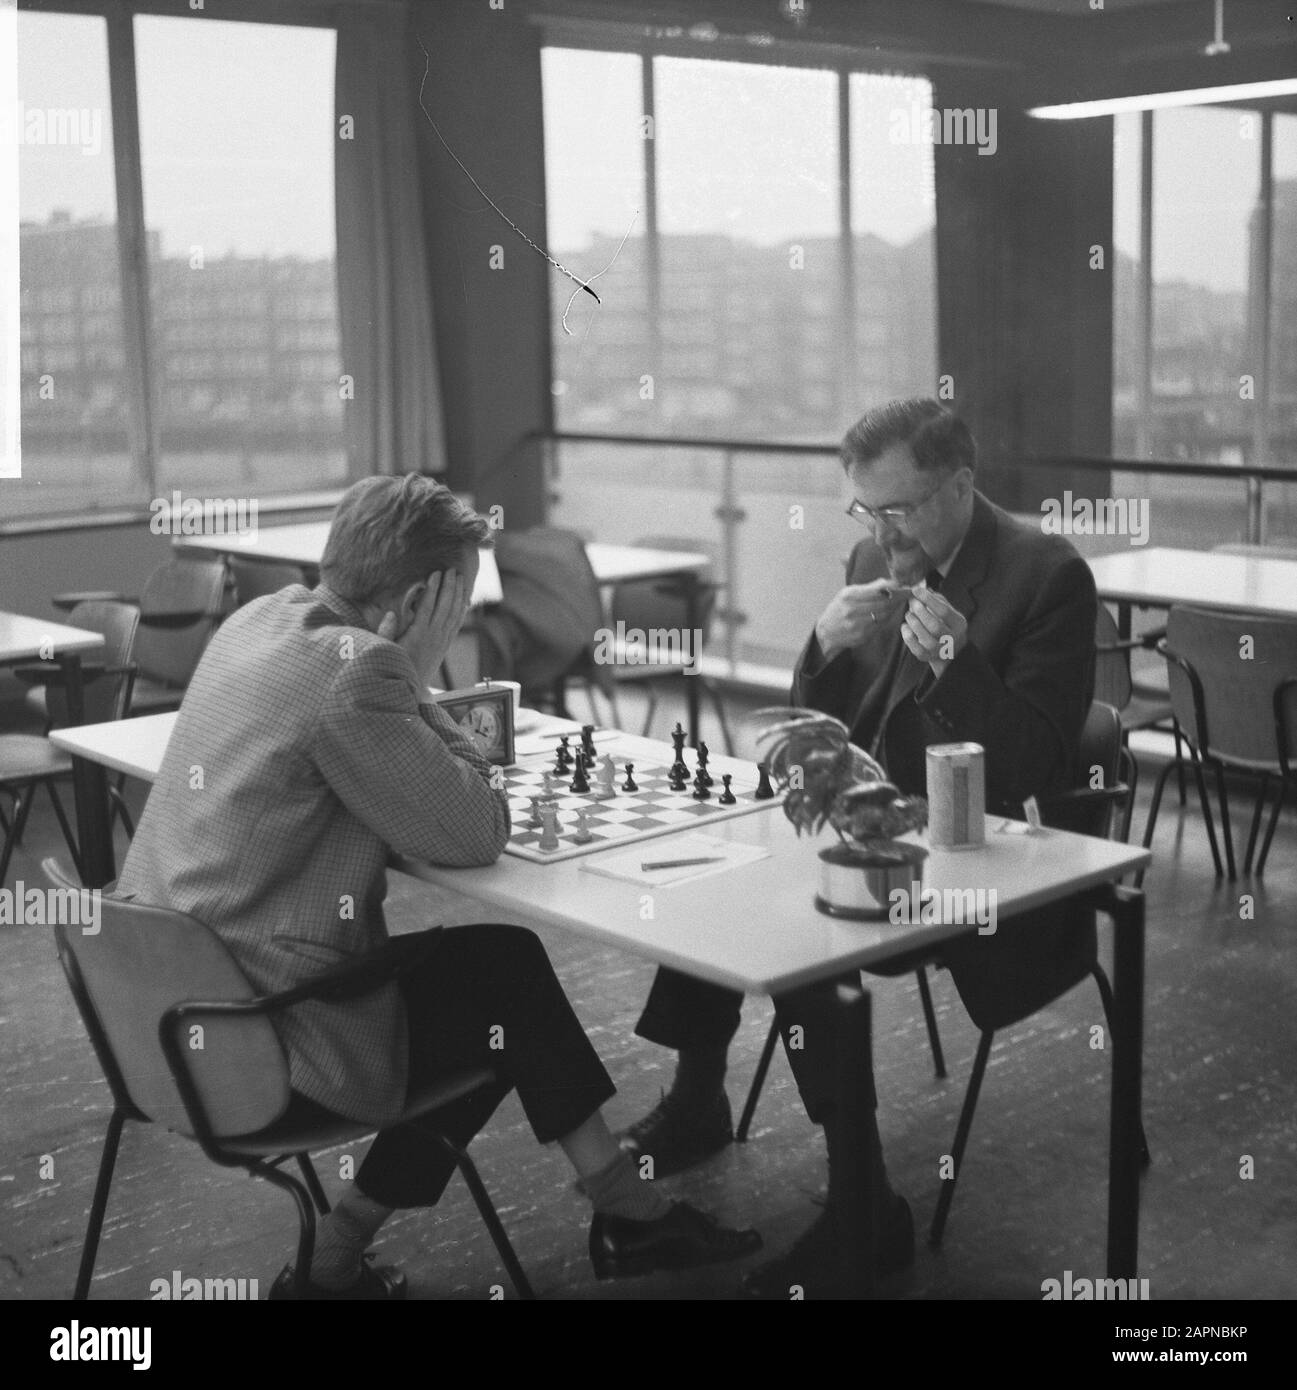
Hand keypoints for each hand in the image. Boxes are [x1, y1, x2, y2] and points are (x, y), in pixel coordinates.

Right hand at [378, 569, 468, 687]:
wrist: (413, 689)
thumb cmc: (396, 666)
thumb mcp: (386, 650)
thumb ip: (386, 632)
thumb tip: (391, 613)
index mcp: (418, 634)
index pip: (427, 606)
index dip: (432, 589)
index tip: (435, 574)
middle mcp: (434, 635)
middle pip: (445, 606)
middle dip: (449, 586)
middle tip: (452, 570)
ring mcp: (442, 640)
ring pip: (454, 613)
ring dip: (458, 594)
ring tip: (460, 578)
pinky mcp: (446, 644)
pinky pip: (457, 623)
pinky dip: (462, 610)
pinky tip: (465, 599)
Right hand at [814, 580, 909, 660]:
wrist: (827, 632)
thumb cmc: (839, 608)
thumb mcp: (848, 592)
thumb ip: (869, 587)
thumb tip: (890, 581)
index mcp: (849, 596)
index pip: (878, 590)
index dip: (895, 587)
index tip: (905, 585)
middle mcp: (852, 610)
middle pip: (884, 602)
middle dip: (899, 597)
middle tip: (909, 593)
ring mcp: (857, 625)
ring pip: (885, 614)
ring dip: (895, 607)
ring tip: (901, 601)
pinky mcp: (862, 636)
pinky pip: (881, 625)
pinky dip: (888, 617)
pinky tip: (891, 612)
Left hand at [900, 585, 967, 677]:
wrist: (950, 652)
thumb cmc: (946, 626)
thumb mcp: (949, 613)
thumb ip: (938, 601)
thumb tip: (923, 590)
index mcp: (959, 624)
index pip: (944, 611)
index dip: (928, 599)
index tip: (916, 590)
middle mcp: (952, 639)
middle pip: (934, 626)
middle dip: (920, 612)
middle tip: (911, 602)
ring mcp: (940, 650)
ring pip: (926, 639)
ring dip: (913, 623)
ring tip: (908, 614)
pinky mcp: (928, 658)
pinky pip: (916, 649)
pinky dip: (908, 637)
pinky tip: (905, 627)